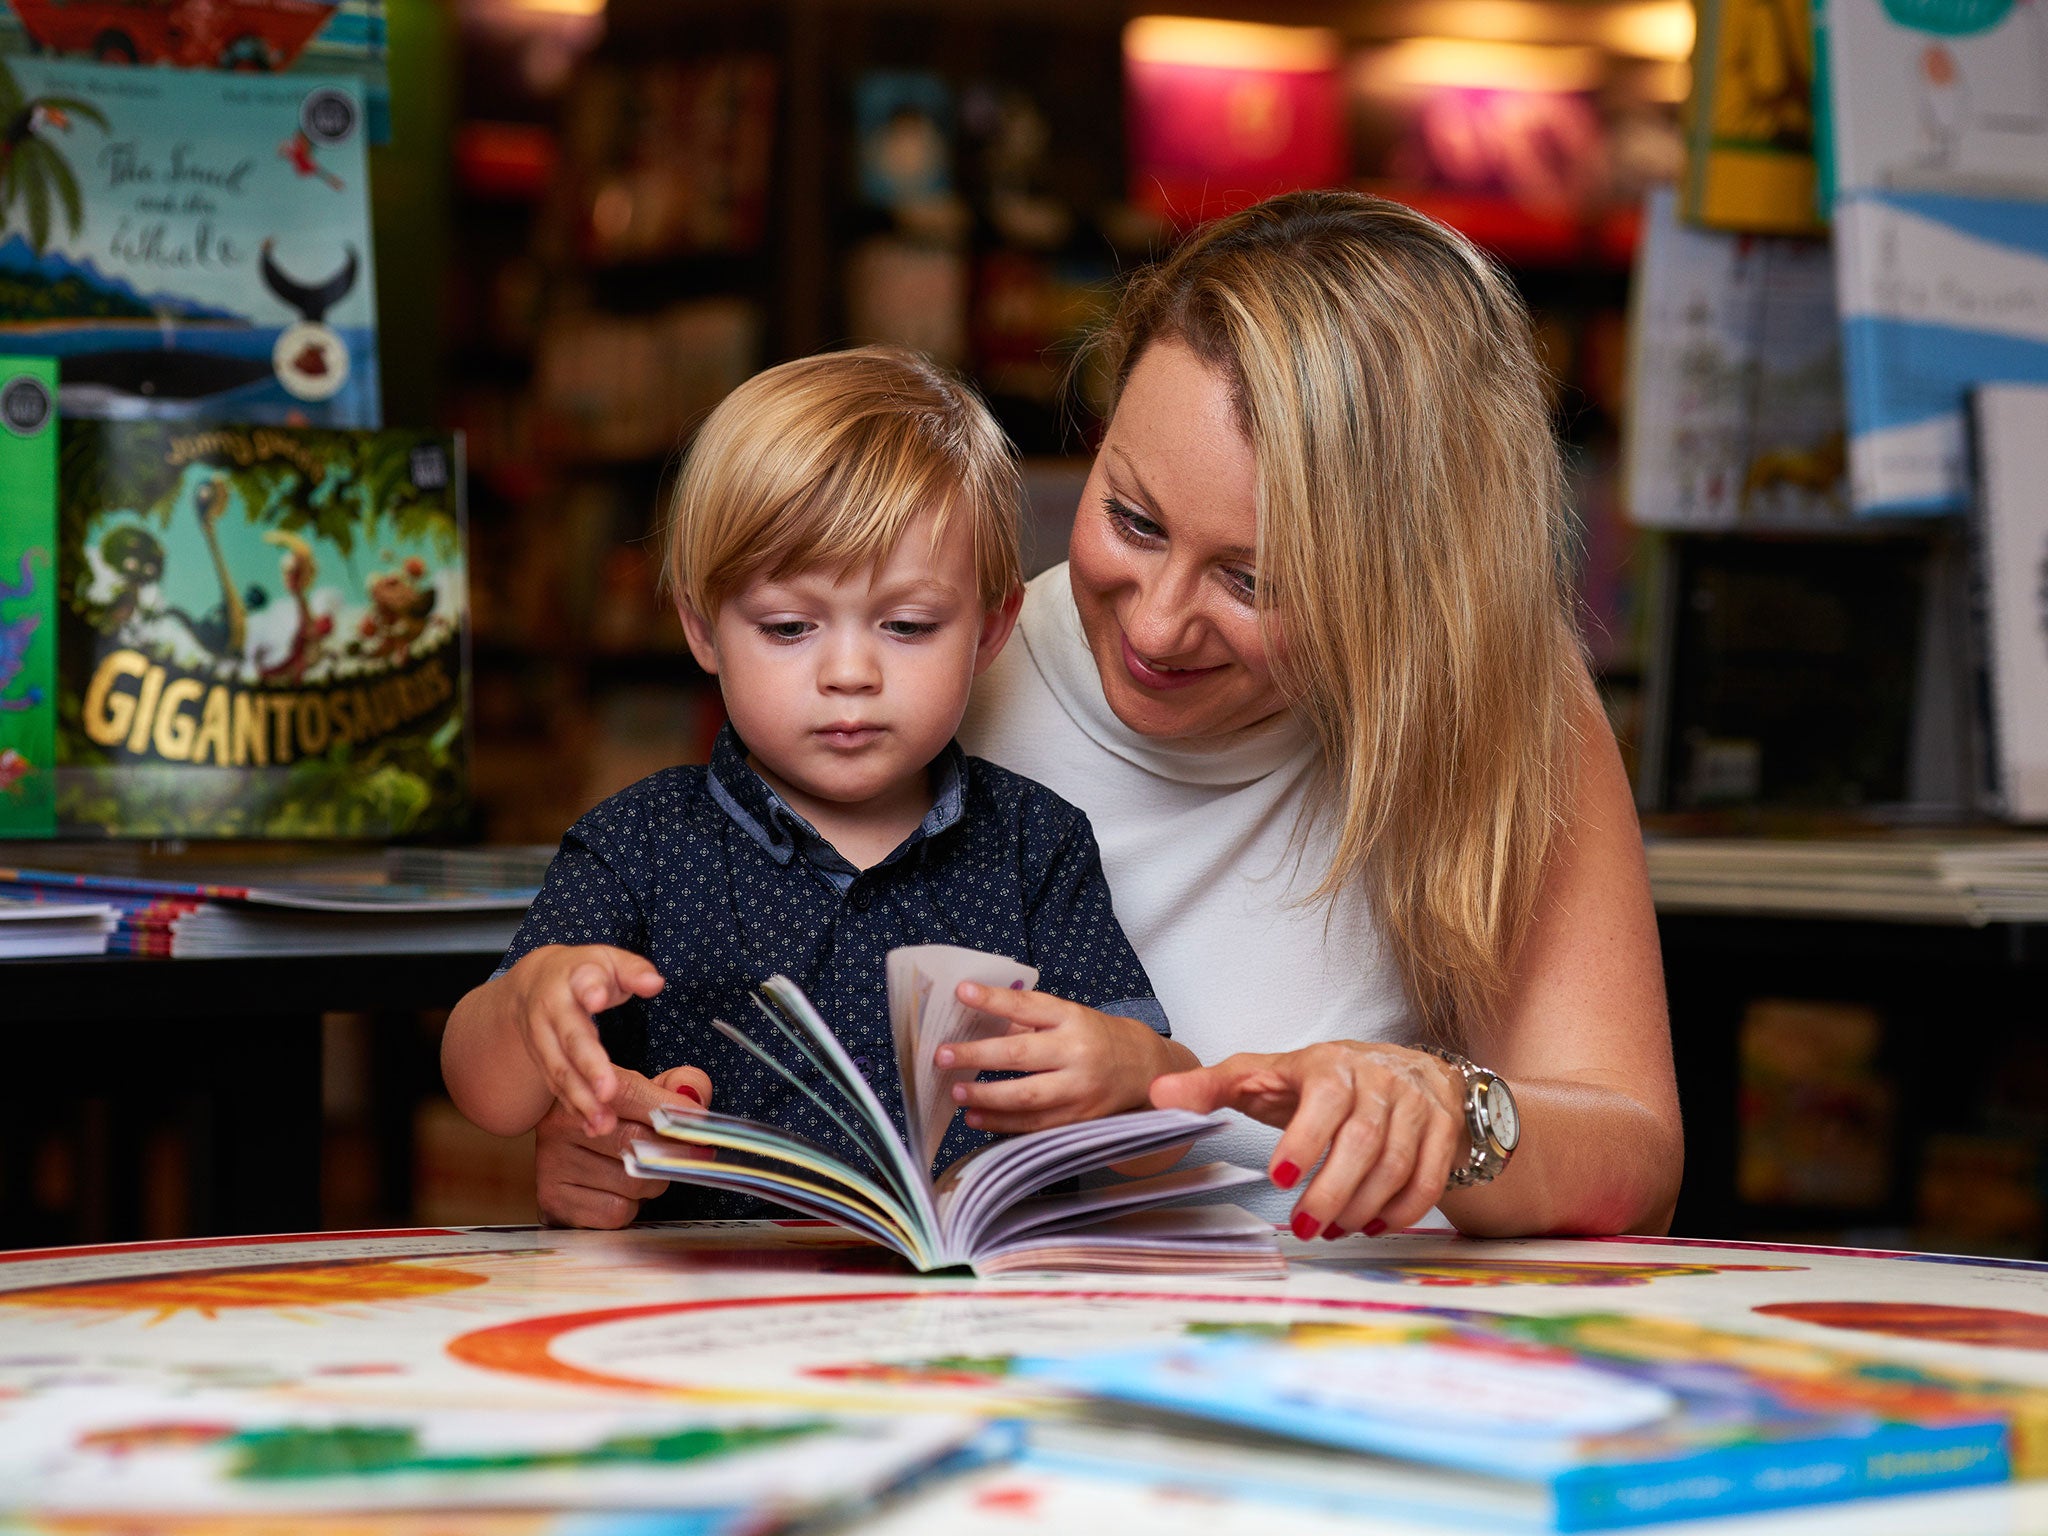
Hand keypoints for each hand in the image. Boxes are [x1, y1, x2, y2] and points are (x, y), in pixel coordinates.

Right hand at [503, 944, 664, 1134]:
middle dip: (589, 1066)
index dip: (591, 990)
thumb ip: (634, 971)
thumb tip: (655, 982)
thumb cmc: (584, 973)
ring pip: (560, 1071)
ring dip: (581, 1099)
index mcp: (575, 977)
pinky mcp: (541, 1062)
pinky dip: (573, 1109)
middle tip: (609, 1091)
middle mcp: (552, 1009)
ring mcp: (542, 1038)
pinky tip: (592, 1126)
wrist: (532, 985)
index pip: (583, 981)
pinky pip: (556, 1088)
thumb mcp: (610, 961)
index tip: (598, 999)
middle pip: (571, 1038)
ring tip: (604, 1123)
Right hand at [535, 1064, 712, 1228]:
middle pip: (637, 1142)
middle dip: (667, 1153)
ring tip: (637, 1171)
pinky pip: (617, 1211)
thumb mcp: (647, 1090)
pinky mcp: (556, 1201)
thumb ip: (678, 1085)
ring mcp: (554, 1165)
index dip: (672, 1112)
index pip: (633, 1094)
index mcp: (585, 1091)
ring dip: (650, 1183)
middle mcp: (561, 1125)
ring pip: (632, 1182)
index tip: (698, 1127)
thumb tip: (695, 1102)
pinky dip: (628, 1206)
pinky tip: (617, 1192)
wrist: (569, 1154)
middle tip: (674, 1155)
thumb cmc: (617, 1121)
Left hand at [936, 982, 1180, 1133]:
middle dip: (976, 1055)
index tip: (962, 992)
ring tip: (956, 1091)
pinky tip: (976, 1117)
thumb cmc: (1095, 1038)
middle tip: (942, 1055)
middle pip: (1020, 1054)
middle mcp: (1077, 1052)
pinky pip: (1034, 1125)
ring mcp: (1079, 1089)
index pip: (1027, 1006)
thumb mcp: (1068, 1018)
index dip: (993, 1000)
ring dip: (986, 1096)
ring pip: (1026, 1097)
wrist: (1143, 1068)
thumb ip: (1027, 1021)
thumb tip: (974, 1024)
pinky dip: (1001, 1123)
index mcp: (1072, 1018)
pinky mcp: (1079, 1119)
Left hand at [1150, 1041, 1465, 1239]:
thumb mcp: (1263, 1075)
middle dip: (1332, 1191)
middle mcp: (1379, 1080)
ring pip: (1396, 1164)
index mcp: (1329, 1065)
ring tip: (1333, 1230)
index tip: (1279, 1179)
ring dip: (1364, 1206)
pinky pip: (1430, 1176)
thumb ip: (1211, 1086)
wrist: (1406, 1068)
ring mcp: (1416, 1105)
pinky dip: (1403, 1209)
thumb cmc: (1323, 1079)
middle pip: (1363, 1142)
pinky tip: (1374, 1226)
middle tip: (1305, 1228)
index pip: (1324, 1100)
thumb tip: (1157, 1096)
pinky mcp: (1443, 1129)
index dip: (1304, 1140)